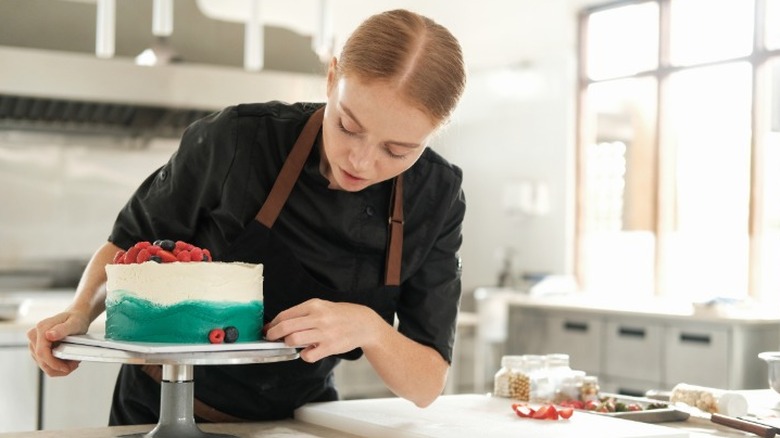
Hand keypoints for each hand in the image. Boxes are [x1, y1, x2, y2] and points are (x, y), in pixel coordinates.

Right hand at [27, 311, 90, 376]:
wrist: (74, 317)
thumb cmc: (75, 319)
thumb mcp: (74, 323)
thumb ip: (62, 329)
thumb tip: (49, 335)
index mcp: (41, 328)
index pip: (41, 352)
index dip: (53, 363)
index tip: (66, 368)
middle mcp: (34, 336)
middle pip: (42, 361)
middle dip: (58, 368)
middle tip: (75, 364)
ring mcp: (34, 343)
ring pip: (43, 364)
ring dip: (58, 368)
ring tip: (73, 362)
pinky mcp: (37, 350)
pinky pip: (45, 364)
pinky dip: (56, 366)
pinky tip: (67, 361)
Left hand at [264, 299, 382, 362]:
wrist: (363, 323)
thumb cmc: (340, 315)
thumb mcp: (322, 307)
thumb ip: (303, 314)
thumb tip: (281, 324)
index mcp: (314, 305)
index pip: (285, 315)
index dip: (272, 324)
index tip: (268, 329)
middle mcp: (318, 317)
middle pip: (285, 327)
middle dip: (273, 335)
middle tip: (270, 339)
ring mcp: (324, 333)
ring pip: (293, 340)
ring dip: (288, 344)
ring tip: (292, 343)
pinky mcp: (329, 346)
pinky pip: (307, 355)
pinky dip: (304, 355)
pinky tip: (309, 350)